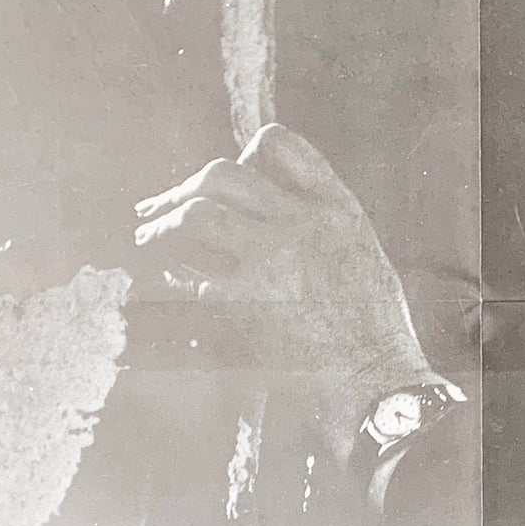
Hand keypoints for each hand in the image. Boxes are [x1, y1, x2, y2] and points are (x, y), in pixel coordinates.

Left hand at [135, 125, 434, 460]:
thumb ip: (322, 225)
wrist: (376, 380)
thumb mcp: (364, 254)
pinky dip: (174, 275)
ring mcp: (269, 259)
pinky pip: (191, 274)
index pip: (279, 145)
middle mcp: (299, 223)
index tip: (229, 176)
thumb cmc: (376, 331)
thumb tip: (275, 212)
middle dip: (183, 188)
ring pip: (198, 214)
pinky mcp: (243, 302)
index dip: (246, 153)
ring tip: (148, 236)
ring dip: (163, 224)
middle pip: (223, 175)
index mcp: (333, 208)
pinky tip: (170, 281)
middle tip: (159, 206)